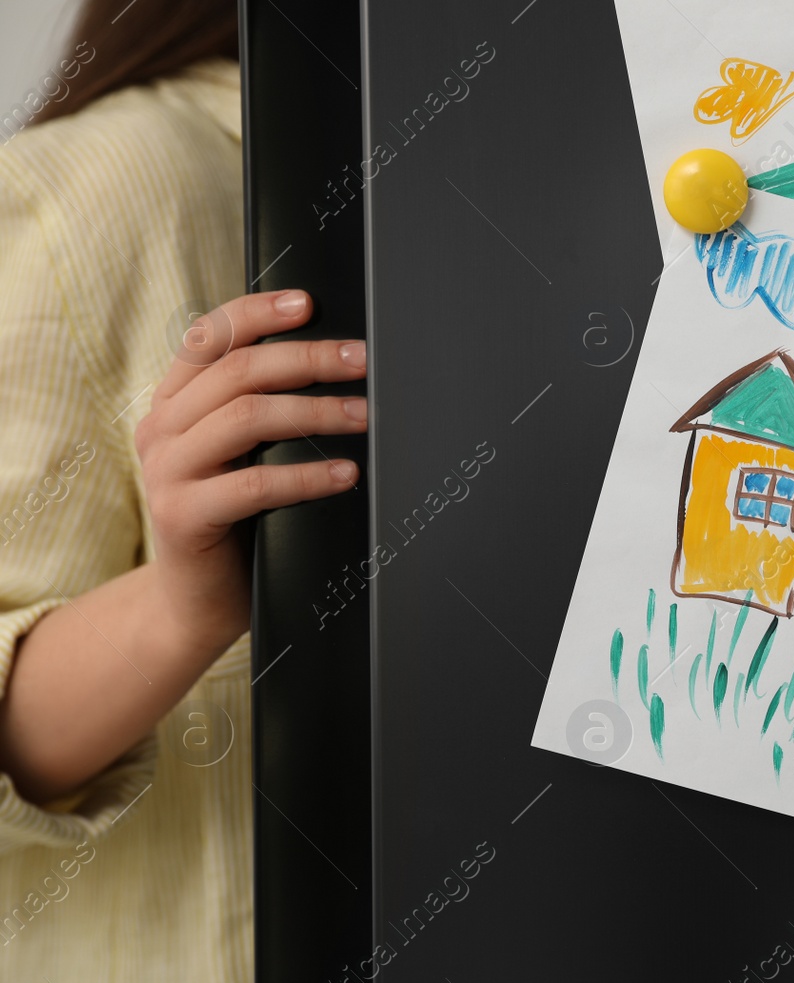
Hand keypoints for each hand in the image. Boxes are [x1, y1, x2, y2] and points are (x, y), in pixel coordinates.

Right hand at [133, 290, 366, 651]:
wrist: (194, 601)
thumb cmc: (236, 521)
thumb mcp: (241, 455)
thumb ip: (259, 411)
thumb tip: (334, 364)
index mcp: (174, 404)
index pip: (208, 338)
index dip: (257, 314)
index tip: (308, 303)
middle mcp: (162, 429)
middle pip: (238, 372)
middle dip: (307, 359)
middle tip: (362, 360)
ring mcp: (166, 472)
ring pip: (246, 418)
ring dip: (315, 411)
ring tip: (364, 413)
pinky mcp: (182, 516)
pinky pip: (252, 484)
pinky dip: (306, 475)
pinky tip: (345, 472)